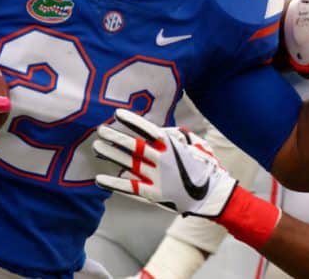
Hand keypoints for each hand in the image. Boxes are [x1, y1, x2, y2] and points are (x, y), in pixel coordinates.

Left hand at [93, 109, 237, 217]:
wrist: (211, 195)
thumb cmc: (204, 166)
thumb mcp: (196, 145)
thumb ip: (176, 136)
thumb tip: (161, 131)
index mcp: (173, 146)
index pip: (148, 129)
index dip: (132, 121)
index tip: (117, 114)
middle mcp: (162, 159)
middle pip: (133, 145)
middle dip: (115, 136)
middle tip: (100, 130)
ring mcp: (157, 177)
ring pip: (128, 163)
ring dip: (111, 154)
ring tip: (97, 147)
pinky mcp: (154, 194)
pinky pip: (130, 187)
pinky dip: (113, 183)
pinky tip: (99, 179)